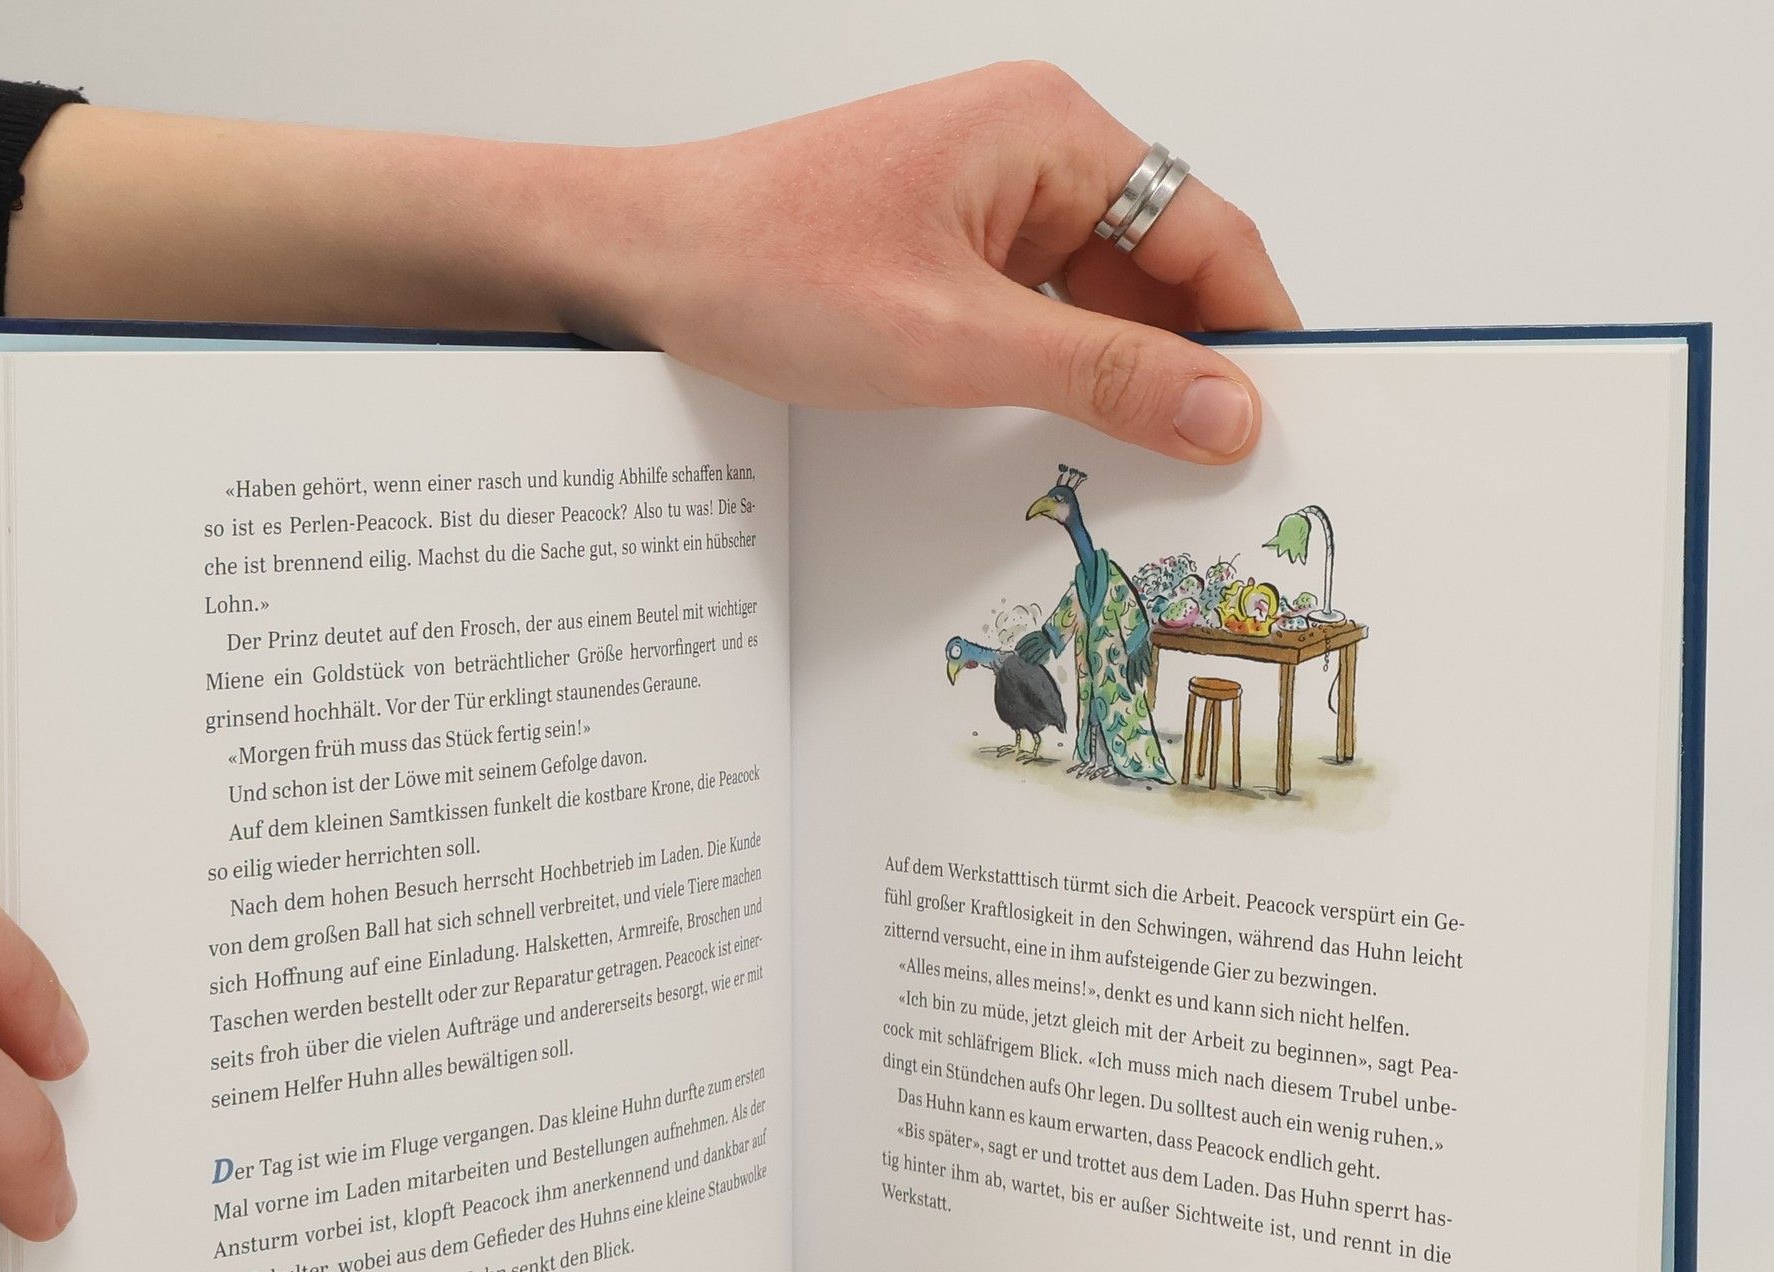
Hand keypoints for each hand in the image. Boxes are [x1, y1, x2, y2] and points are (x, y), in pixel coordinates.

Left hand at [7, 65, 1293, 466]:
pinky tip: (1062, 452)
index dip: (1259, 336)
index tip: (1294, 426)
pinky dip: (1056, 382)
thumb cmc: (765, 270)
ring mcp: (986, 204)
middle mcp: (1033, 156)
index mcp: (1054, 136)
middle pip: (1160, 275)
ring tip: (1146, 482)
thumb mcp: (951, 341)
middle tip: (1221, 483)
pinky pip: (1035, 320)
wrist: (629, 263)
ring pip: (1098, 307)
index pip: (1207, 237)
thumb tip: (1233, 408)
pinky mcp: (943, 253)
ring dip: (1119, 387)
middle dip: (1190, 372)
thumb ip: (1103, 376)